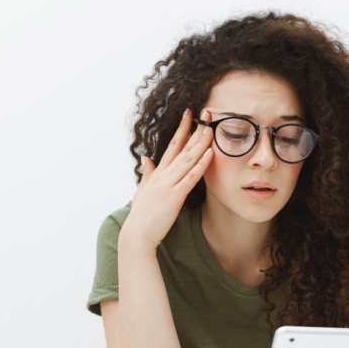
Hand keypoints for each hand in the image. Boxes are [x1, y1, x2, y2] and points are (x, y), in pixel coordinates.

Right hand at [121, 108, 214, 250]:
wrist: (137, 234)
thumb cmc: (141, 215)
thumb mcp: (143, 190)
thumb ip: (147, 173)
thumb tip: (146, 158)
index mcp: (158, 173)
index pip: (172, 145)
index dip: (182, 129)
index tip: (190, 114)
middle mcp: (164, 174)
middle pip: (183, 147)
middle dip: (196, 129)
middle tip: (207, 112)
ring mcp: (168, 184)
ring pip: (188, 158)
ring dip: (201, 142)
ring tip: (211, 127)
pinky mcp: (174, 196)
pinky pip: (190, 178)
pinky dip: (200, 165)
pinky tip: (209, 154)